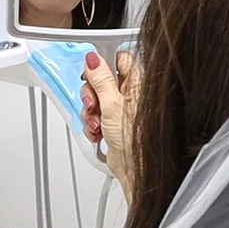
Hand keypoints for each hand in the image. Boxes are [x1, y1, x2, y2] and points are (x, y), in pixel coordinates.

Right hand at [80, 51, 138, 192]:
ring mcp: (122, 108)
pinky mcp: (114, 123)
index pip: (119, 59)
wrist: (136, 168)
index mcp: (137, 83)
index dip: (103, 64)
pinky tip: (97, 132)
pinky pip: (97, 115)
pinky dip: (93, 123)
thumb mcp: (112, 105)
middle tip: (93, 105)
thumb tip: (93, 59)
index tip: (91, 72)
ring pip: (97, 98)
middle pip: (103, 79)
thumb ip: (101, 79)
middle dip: (92, 93)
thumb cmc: (135, 139)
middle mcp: (131, 94)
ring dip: (91, 111)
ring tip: (96, 124)